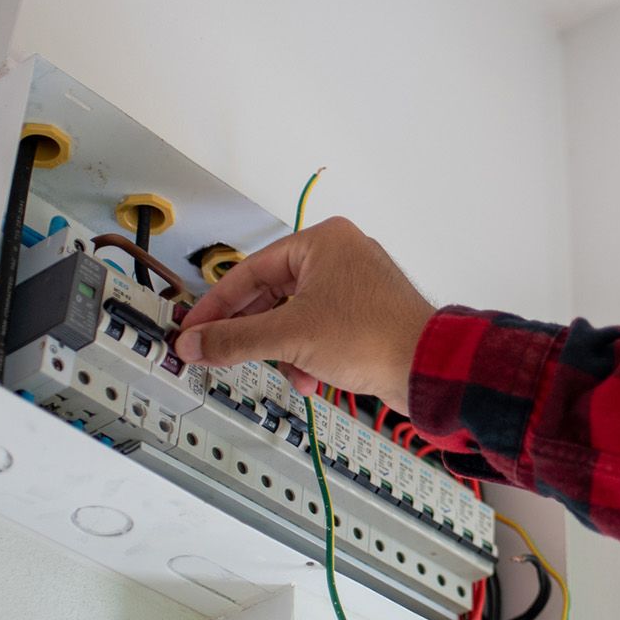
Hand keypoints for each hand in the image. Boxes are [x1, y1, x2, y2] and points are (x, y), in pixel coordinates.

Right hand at [173, 217, 435, 412]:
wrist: (427, 370)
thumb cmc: (374, 337)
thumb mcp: (289, 337)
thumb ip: (234, 339)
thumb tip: (194, 342)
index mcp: (322, 242)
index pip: (250, 271)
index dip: (216, 305)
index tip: (192, 329)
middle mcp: (339, 256)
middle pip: (271, 295)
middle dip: (254, 333)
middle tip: (220, 354)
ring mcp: (355, 286)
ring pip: (294, 317)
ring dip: (284, 350)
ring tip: (287, 370)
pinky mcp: (365, 316)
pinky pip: (319, 331)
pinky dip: (308, 355)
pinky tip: (311, 378)